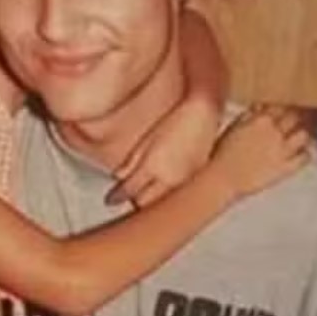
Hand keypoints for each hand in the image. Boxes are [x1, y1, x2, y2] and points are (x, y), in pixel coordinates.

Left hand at [107, 96, 222, 206]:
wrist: (205, 112)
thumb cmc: (178, 119)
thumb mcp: (148, 139)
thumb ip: (132, 161)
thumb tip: (120, 175)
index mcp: (153, 167)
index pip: (131, 193)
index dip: (118, 196)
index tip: (111, 198)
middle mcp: (170, 178)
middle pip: (147, 203)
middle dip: (137, 202)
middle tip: (129, 196)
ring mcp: (186, 180)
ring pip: (165, 202)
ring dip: (155, 200)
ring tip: (148, 193)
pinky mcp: (198, 177)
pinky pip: (180, 194)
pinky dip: (171, 193)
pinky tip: (168, 185)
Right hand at [209, 104, 310, 198]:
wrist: (222, 179)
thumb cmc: (221, 155)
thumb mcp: (233, 128)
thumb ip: (249, 116)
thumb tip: (260, 107)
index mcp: (260, 119)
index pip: (281, 105)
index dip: (284, 105)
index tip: (286, 107)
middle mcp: (274, 132)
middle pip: (295, 117)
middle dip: (296, 117)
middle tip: (296, 119)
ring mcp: (282, 150)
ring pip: (304, 135)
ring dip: (302, 134)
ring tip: (299, 135)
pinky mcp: (285, 168)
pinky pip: (305, 158)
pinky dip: (305, 154)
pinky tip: (301, 154)